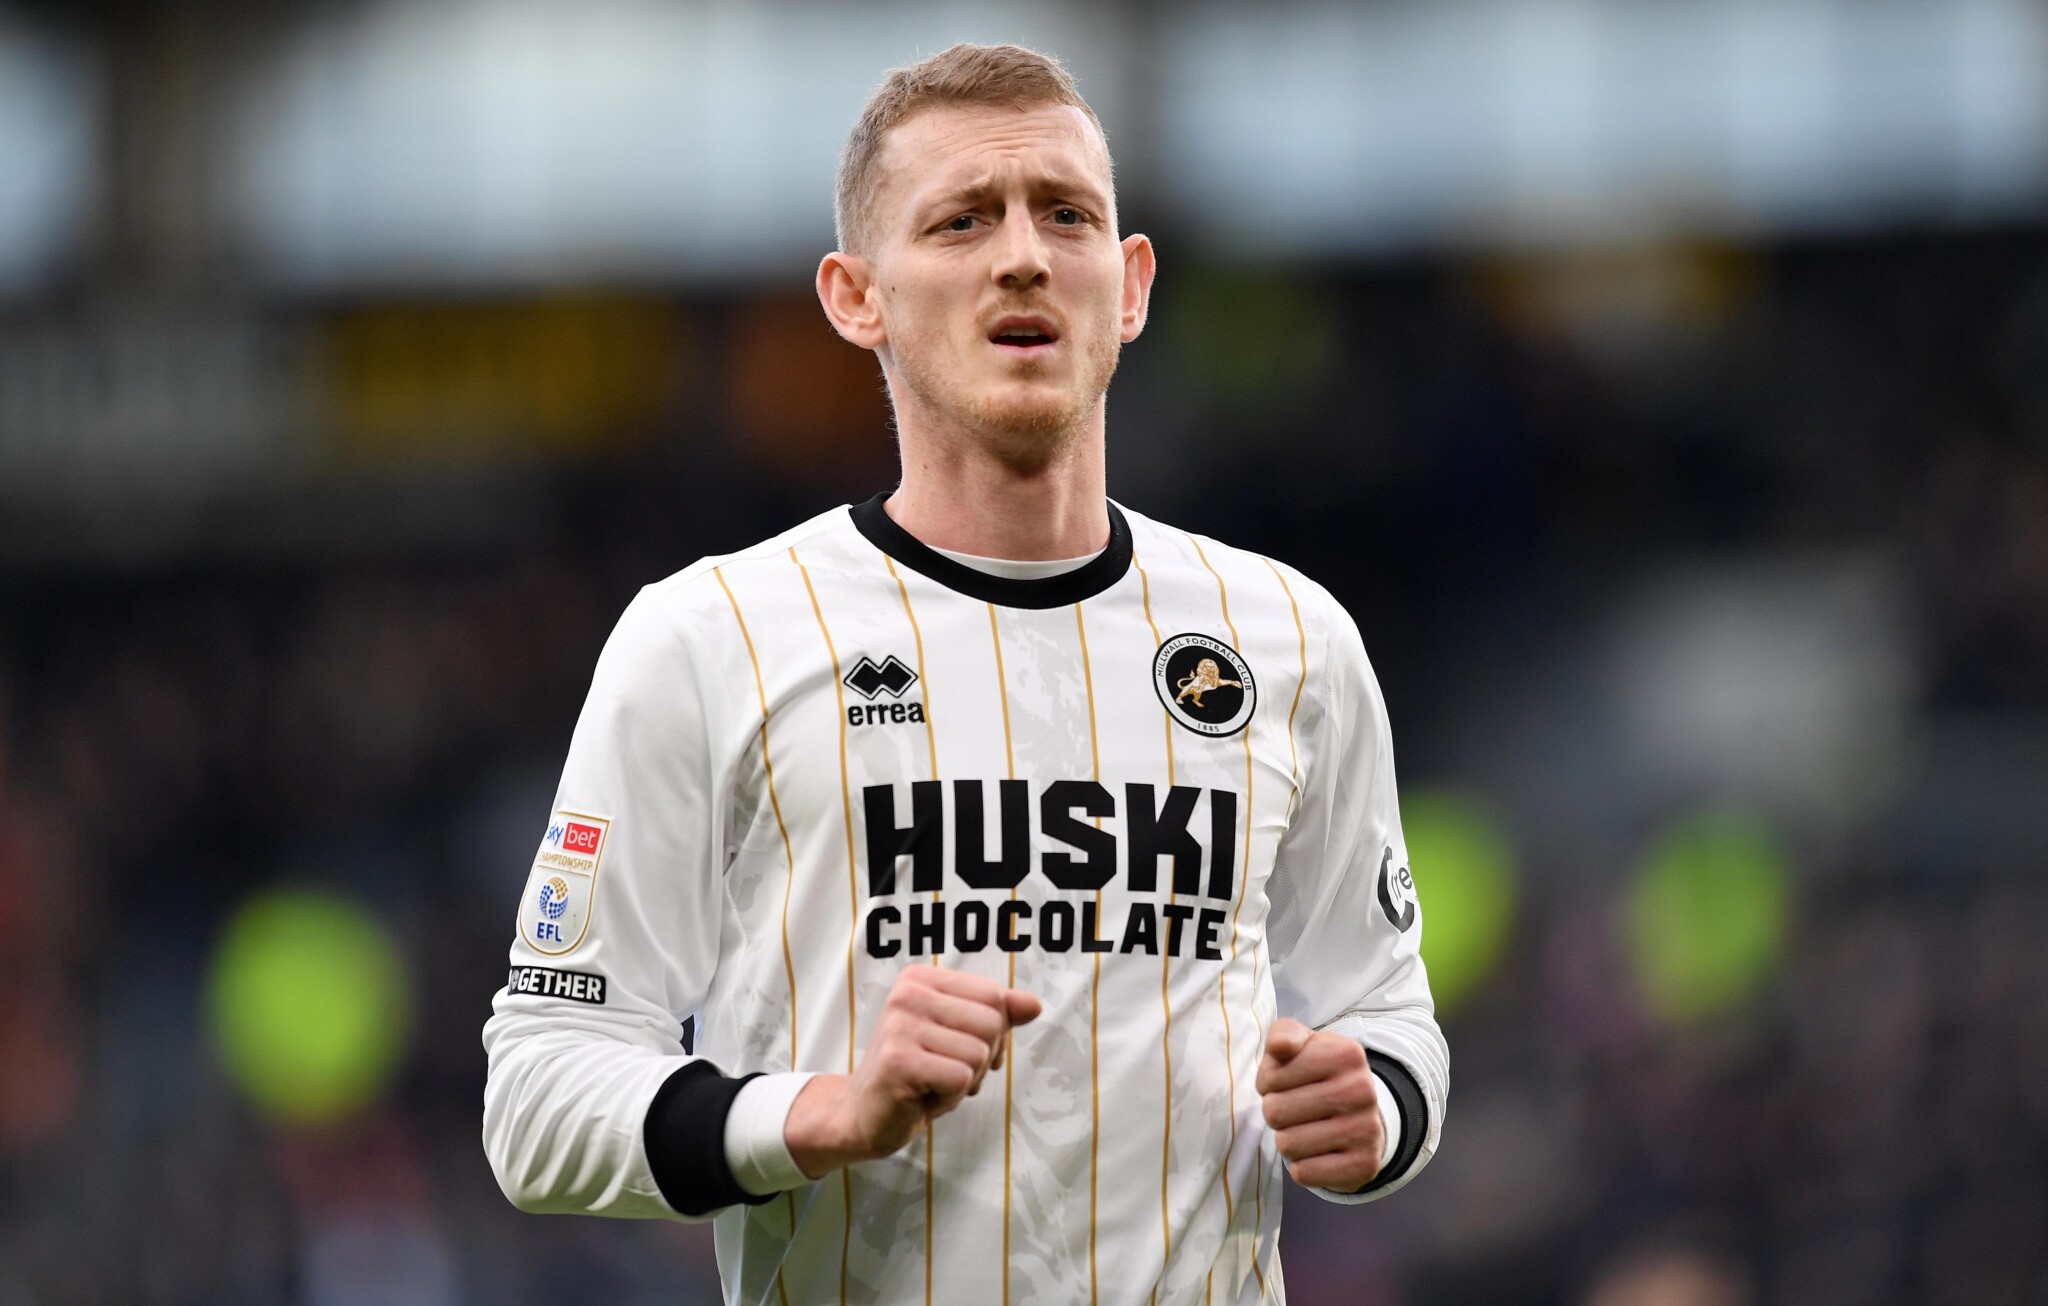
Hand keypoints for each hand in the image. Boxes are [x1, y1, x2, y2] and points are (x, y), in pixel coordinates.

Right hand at [784, 967, 1041, 1177]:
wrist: (865, 1115)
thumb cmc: (918, 1073)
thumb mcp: (960, 1037)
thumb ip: (997, 1015)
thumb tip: (1034, 1005)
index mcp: (922, 979)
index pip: (995, 998)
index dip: (993, 1034)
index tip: (958, 1049)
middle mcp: (908, 994)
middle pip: (992, 1025)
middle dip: (980, 1061)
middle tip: (943, 1071)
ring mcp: (900, 1026)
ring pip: (979, 1054)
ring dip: (964, 1082)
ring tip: (931, 1083)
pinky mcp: (898, 1061)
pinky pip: (960, 1079)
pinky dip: (950, 1098)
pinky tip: (922, 1096)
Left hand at [1257, 1018, 1384, 1191]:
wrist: (1361, 1114)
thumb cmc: (1317, 1074)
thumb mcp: (1301, 1045)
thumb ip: (1283, 1035)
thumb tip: (1280, 1046)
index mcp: (1345, 1054)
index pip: (1271, 1078)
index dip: (1268, 1083)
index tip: (1286, 1082)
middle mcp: (1362, 1090)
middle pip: (1275, 1112)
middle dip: (1275, 1112)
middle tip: (1294, 1109)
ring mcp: (1367, 1129)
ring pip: (1287, 1145)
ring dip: (1287, 1139)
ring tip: (1305, 1128)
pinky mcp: (1364, 1165)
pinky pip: (1304, 1173)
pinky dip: (1301, 1165)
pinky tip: (1317, 1151)